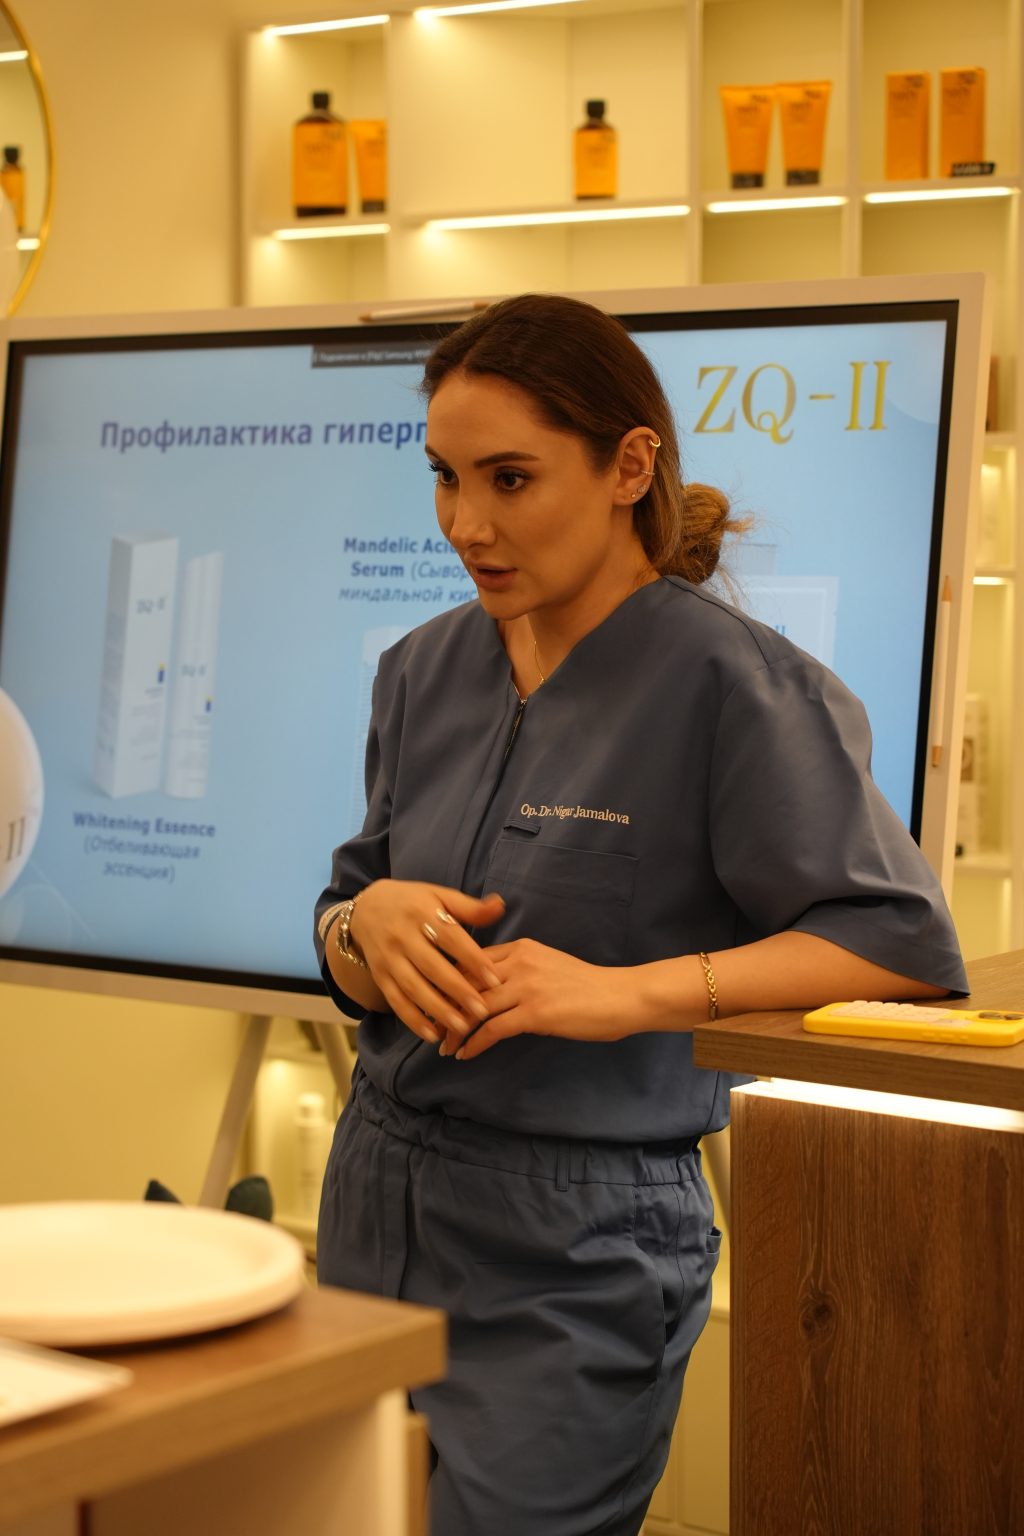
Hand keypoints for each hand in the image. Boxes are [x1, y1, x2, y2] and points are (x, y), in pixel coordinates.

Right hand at [350, 880, 504, 1046]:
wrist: (367, 908)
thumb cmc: (413, 903)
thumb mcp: (439, 897)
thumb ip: (470, 907)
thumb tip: (500, 905)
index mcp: (422, 913)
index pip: (451, 938)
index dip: (473, 959)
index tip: (495, 979)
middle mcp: (402, 936)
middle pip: (432, 966)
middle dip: (458, 990)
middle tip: (483, 1011)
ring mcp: (389, 958)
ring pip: (413, 987)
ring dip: (437, 1010)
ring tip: (462, 1027)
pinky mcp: (379, 976)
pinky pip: (395, 1001)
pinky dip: (412, 1020)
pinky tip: (432, 1034)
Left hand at [453, 938, 634, 1060]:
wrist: (621, 996)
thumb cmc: (589, 986)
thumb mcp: (549, 966)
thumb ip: (521, 971)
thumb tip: (493, 990)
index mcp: (521, 948)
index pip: (472, 961)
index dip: (450, 982)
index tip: (437, 1000)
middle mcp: (520, 962)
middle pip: (466, 982)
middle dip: (444, 1006)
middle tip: (432, 1026)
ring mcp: (526, 986)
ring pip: (475, 1007)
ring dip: (454, 1029)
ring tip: (443, 1046)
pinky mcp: (535, 1012)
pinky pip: (492, 1029)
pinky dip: (474, 1043)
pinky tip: (465, 1054)